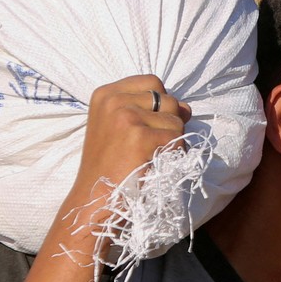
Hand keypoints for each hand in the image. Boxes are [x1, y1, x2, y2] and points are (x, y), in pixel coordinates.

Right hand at [70, 74, 191, 208]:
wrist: (94, 199)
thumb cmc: (110, 166)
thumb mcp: (119, 126)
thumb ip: (149, 109)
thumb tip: (186, 107)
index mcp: (106, 93)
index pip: (153, 81)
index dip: (161, 104)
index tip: (148, 125)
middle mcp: (113, 100)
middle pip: (168, 98)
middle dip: (169, 122)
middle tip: (150, 145)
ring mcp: (126, 116)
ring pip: (176, 119)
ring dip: (172, 140)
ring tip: (149, 156)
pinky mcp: (139, 137)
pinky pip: (177, 139)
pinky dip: (174, 154)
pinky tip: (153, 164)